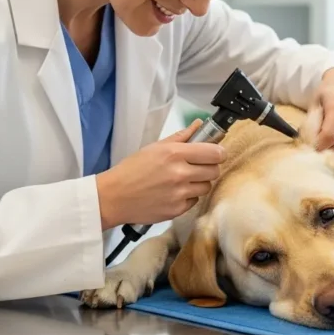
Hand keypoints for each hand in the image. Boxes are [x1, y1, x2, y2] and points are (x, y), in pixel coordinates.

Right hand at [95, 119, 225, 228]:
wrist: (114, 197)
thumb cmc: (132, 170)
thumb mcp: (155, 147)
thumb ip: (181, 137)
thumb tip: (200, 124)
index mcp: (175, 154)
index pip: (215, 153)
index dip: (218, 153)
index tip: (216, 153)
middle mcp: (180, 174)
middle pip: (214, 171)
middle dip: (209, 167)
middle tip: (198, 167)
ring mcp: (180, 194)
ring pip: (206, 187)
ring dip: (199, 183)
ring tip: (183, 180)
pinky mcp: (177, 210)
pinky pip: (194, 201)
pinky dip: (188, 197)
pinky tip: (174, 193)